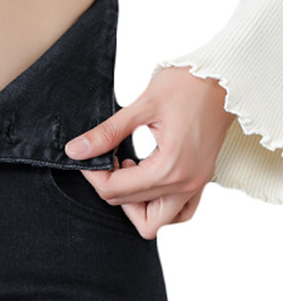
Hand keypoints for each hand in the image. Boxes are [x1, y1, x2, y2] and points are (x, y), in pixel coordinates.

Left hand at [62, 66, 236, 238]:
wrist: (224, 79)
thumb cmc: (188, 85)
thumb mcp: (142, 106)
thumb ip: (107, 133)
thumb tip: (77, 151)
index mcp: (169, 167)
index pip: (115, 191)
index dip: (93, 175)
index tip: (88, 156)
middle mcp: (185, 184)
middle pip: (130, 206)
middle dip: (109, 185)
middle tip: (106, 158)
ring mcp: (196, 185)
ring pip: (156, 221)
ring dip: (134, 203)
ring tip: (128, 169)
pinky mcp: (201, 181)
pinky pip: (179, 212)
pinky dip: (158, 205)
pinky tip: (146, 178)